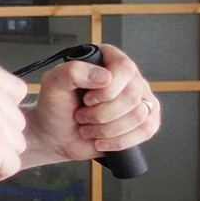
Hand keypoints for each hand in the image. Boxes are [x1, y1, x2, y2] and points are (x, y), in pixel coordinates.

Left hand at [26, 43, 160, 163]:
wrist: (56, 135)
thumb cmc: (55, 107)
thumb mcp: (53, 84)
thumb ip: (72, 71)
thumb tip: (105, 77)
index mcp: (109, 59)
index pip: (124, 69)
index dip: (106, 90)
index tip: (86, 99)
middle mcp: (129, 77)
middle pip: (132, 96)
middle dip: (101, 114)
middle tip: (82, 116)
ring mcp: (140, 99)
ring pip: (139, 116)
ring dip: (106, 129)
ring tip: (88, 128)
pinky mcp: (145, 121)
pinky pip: (146, 131)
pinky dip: (119, 141)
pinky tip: (101, 141)